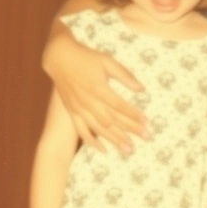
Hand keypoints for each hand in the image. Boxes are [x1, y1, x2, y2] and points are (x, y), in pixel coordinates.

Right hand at [44, 30, 147, 153]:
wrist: (59, 57)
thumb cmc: (86, 57)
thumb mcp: (107, 61)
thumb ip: (124, 75)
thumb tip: (142, 89)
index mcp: (98, 88)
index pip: (120, 106)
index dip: (134, 115)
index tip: (147, 123)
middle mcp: (88, 101)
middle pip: (112, 120)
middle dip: (130, 130)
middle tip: (146, 138)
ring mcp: (79, 108)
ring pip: (99, 129)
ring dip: (115, 140)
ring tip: (129, 149)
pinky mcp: (71, 112)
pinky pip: (82, 131)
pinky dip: (92, 142)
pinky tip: (104, 150)